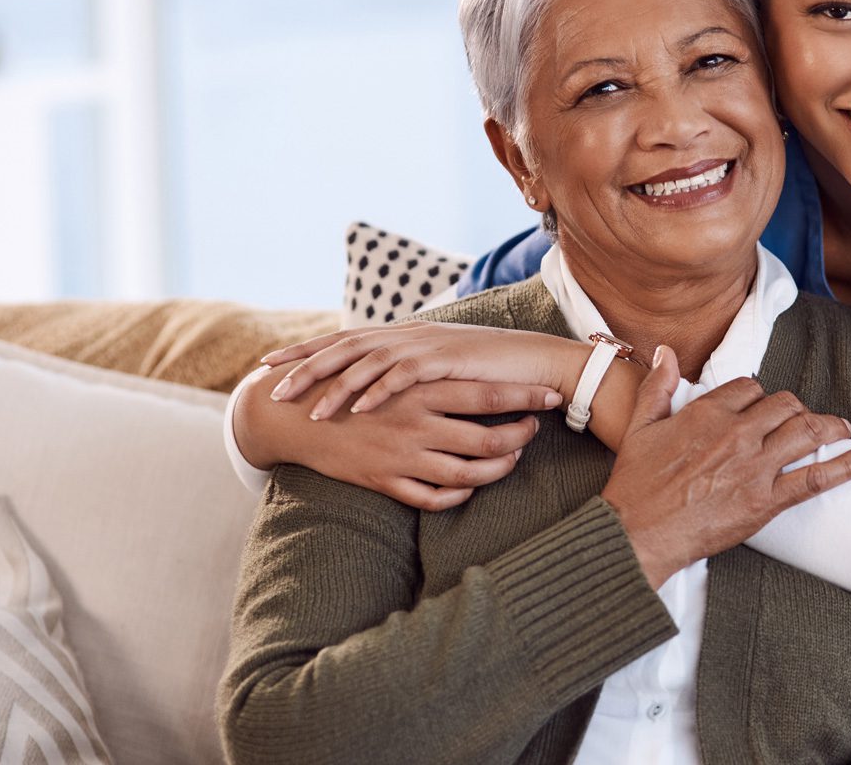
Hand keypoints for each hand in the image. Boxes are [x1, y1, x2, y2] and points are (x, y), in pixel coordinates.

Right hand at [235, 365, 554, 510]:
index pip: (488, 393)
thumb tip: (470, 351)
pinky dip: (459, 496)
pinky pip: (433, 499)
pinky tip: (470, 487)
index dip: (527, 397)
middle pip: (488, 439)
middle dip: (521, 438)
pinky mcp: (385, 481)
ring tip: (510, 459)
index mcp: (421, 388)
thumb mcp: (392, 365)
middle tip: (535, 431)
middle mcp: (417, 423)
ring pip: (468, 476)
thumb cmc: (353, 384)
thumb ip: (431, 363)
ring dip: (498, 470)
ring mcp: (402, 456)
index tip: (554, 396)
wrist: (297, 414)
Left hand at [258, 322, 570, 420]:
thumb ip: (407, 370)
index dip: (305, 351)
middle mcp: (406, 335)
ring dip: (335, 386)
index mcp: (401, 335)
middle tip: (271, 386)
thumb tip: (377, 383)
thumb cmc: (487, 370)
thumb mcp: (438, 368)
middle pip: (343, 346)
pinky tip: (356, 411)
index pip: (342, 339)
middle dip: (304, 367)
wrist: (530, 361)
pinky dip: (377, 391)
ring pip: (366, 362)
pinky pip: (401, 376)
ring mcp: (423, 345)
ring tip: (308, 411)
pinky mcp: (442, 360)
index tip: (271, 365)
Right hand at [600, 347, 850, 587]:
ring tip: (844, 429)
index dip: (758, 396)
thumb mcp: (639, 426)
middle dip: (796, 409)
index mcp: (707, 412)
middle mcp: (737, 433)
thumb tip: (666, 352)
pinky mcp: (767, 500)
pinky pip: (816, 478)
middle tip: (803, 420)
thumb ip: (657, 386)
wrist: (637, 532)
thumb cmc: (635, 484)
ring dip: (830, 427)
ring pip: (806, 432)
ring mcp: (755, 466)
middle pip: (784, 405)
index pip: (750, 387)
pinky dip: (847, 465)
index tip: (761, 407)